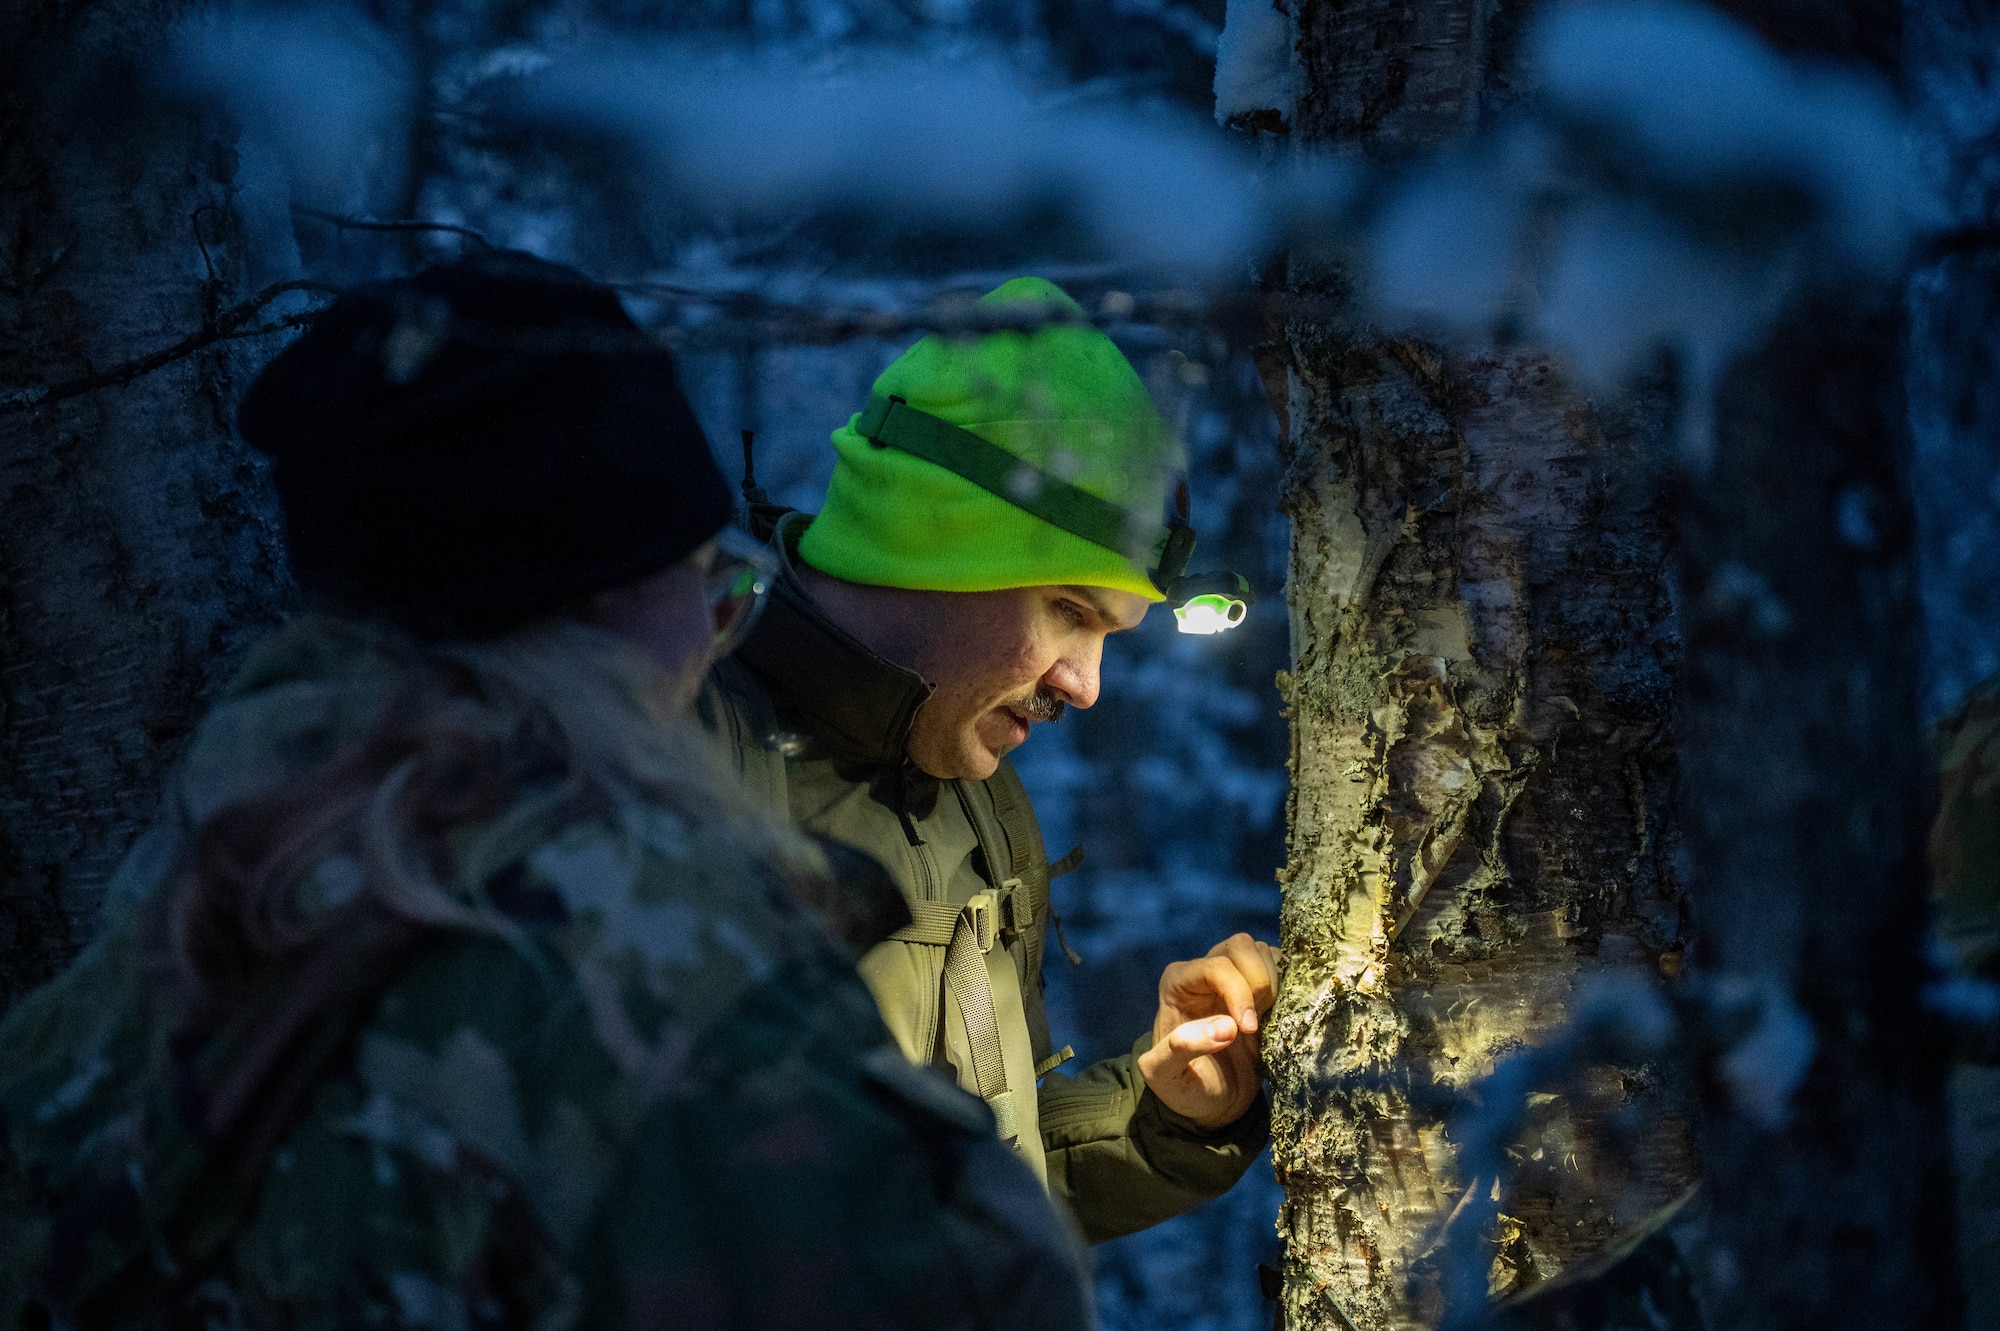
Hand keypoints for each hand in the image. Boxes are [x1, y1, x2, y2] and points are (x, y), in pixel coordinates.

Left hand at [1136, 932, 1281, 1128]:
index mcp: (1177, 983)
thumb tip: (1226, 1027)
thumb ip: (1180, 1050)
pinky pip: (1280, 965)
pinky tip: (1280, 1014)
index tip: (1247, 1029)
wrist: (1210, 1100)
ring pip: (1262, 951)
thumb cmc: (1184, 1086)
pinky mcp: (1259, 987)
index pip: (1216, 966)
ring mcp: (1234, 975)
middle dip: (1259, 981)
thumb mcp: (1166, 1077)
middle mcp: (1204, 971)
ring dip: (1274, 984)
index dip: (1239, 992)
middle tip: (1256, 1022)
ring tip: (1266, 1020)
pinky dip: (1288, 985)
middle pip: (1241, 946)